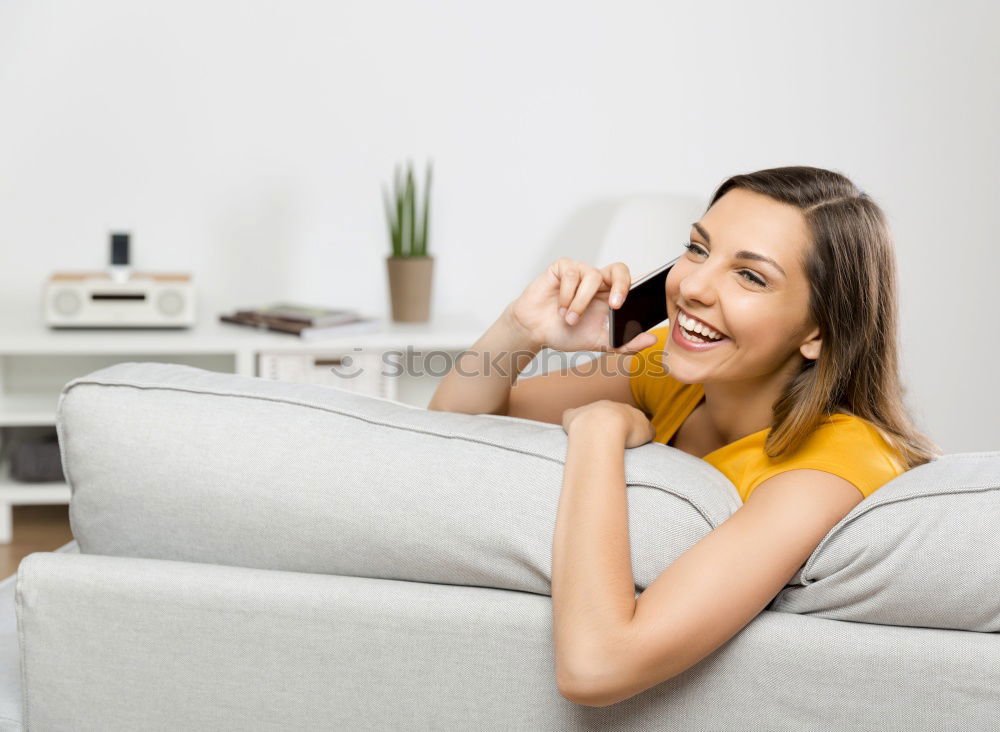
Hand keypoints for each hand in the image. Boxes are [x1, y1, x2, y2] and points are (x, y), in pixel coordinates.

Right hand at [505, 258, 658, 353]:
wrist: (535, 332)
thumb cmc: (566, 333)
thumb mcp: (599, 342)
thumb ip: (625, 343)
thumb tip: (651, 340)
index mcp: (611, 296)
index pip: (632, 282)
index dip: (644, 283)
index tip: (650, 294)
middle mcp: (598, 282)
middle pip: (620, 269)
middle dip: (621, 286)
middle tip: (615, 306)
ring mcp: (580, 272)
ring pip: (592, 277)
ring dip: (581, 303)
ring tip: (570, 319)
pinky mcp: (562, 267)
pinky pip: (571, 274)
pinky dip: (566, 295)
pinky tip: (559, 308)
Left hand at [561, 400, 655, 448]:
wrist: (604, 426)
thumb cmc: (627, 431)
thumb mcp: (647, 432)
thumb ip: (648, 430)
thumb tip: (648, 432)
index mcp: (624, 409)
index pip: (626, 416)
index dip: (626, 428)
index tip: (624, 440)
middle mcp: (606, 405)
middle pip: (607, 414)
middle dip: (608, 426)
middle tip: (609, 443)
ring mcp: (588, 409)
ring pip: (589, 415)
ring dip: (590, 427)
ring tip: (592, 444)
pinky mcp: (572, 416)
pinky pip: (570, 417)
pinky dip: (571, 424)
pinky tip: (573, 434)